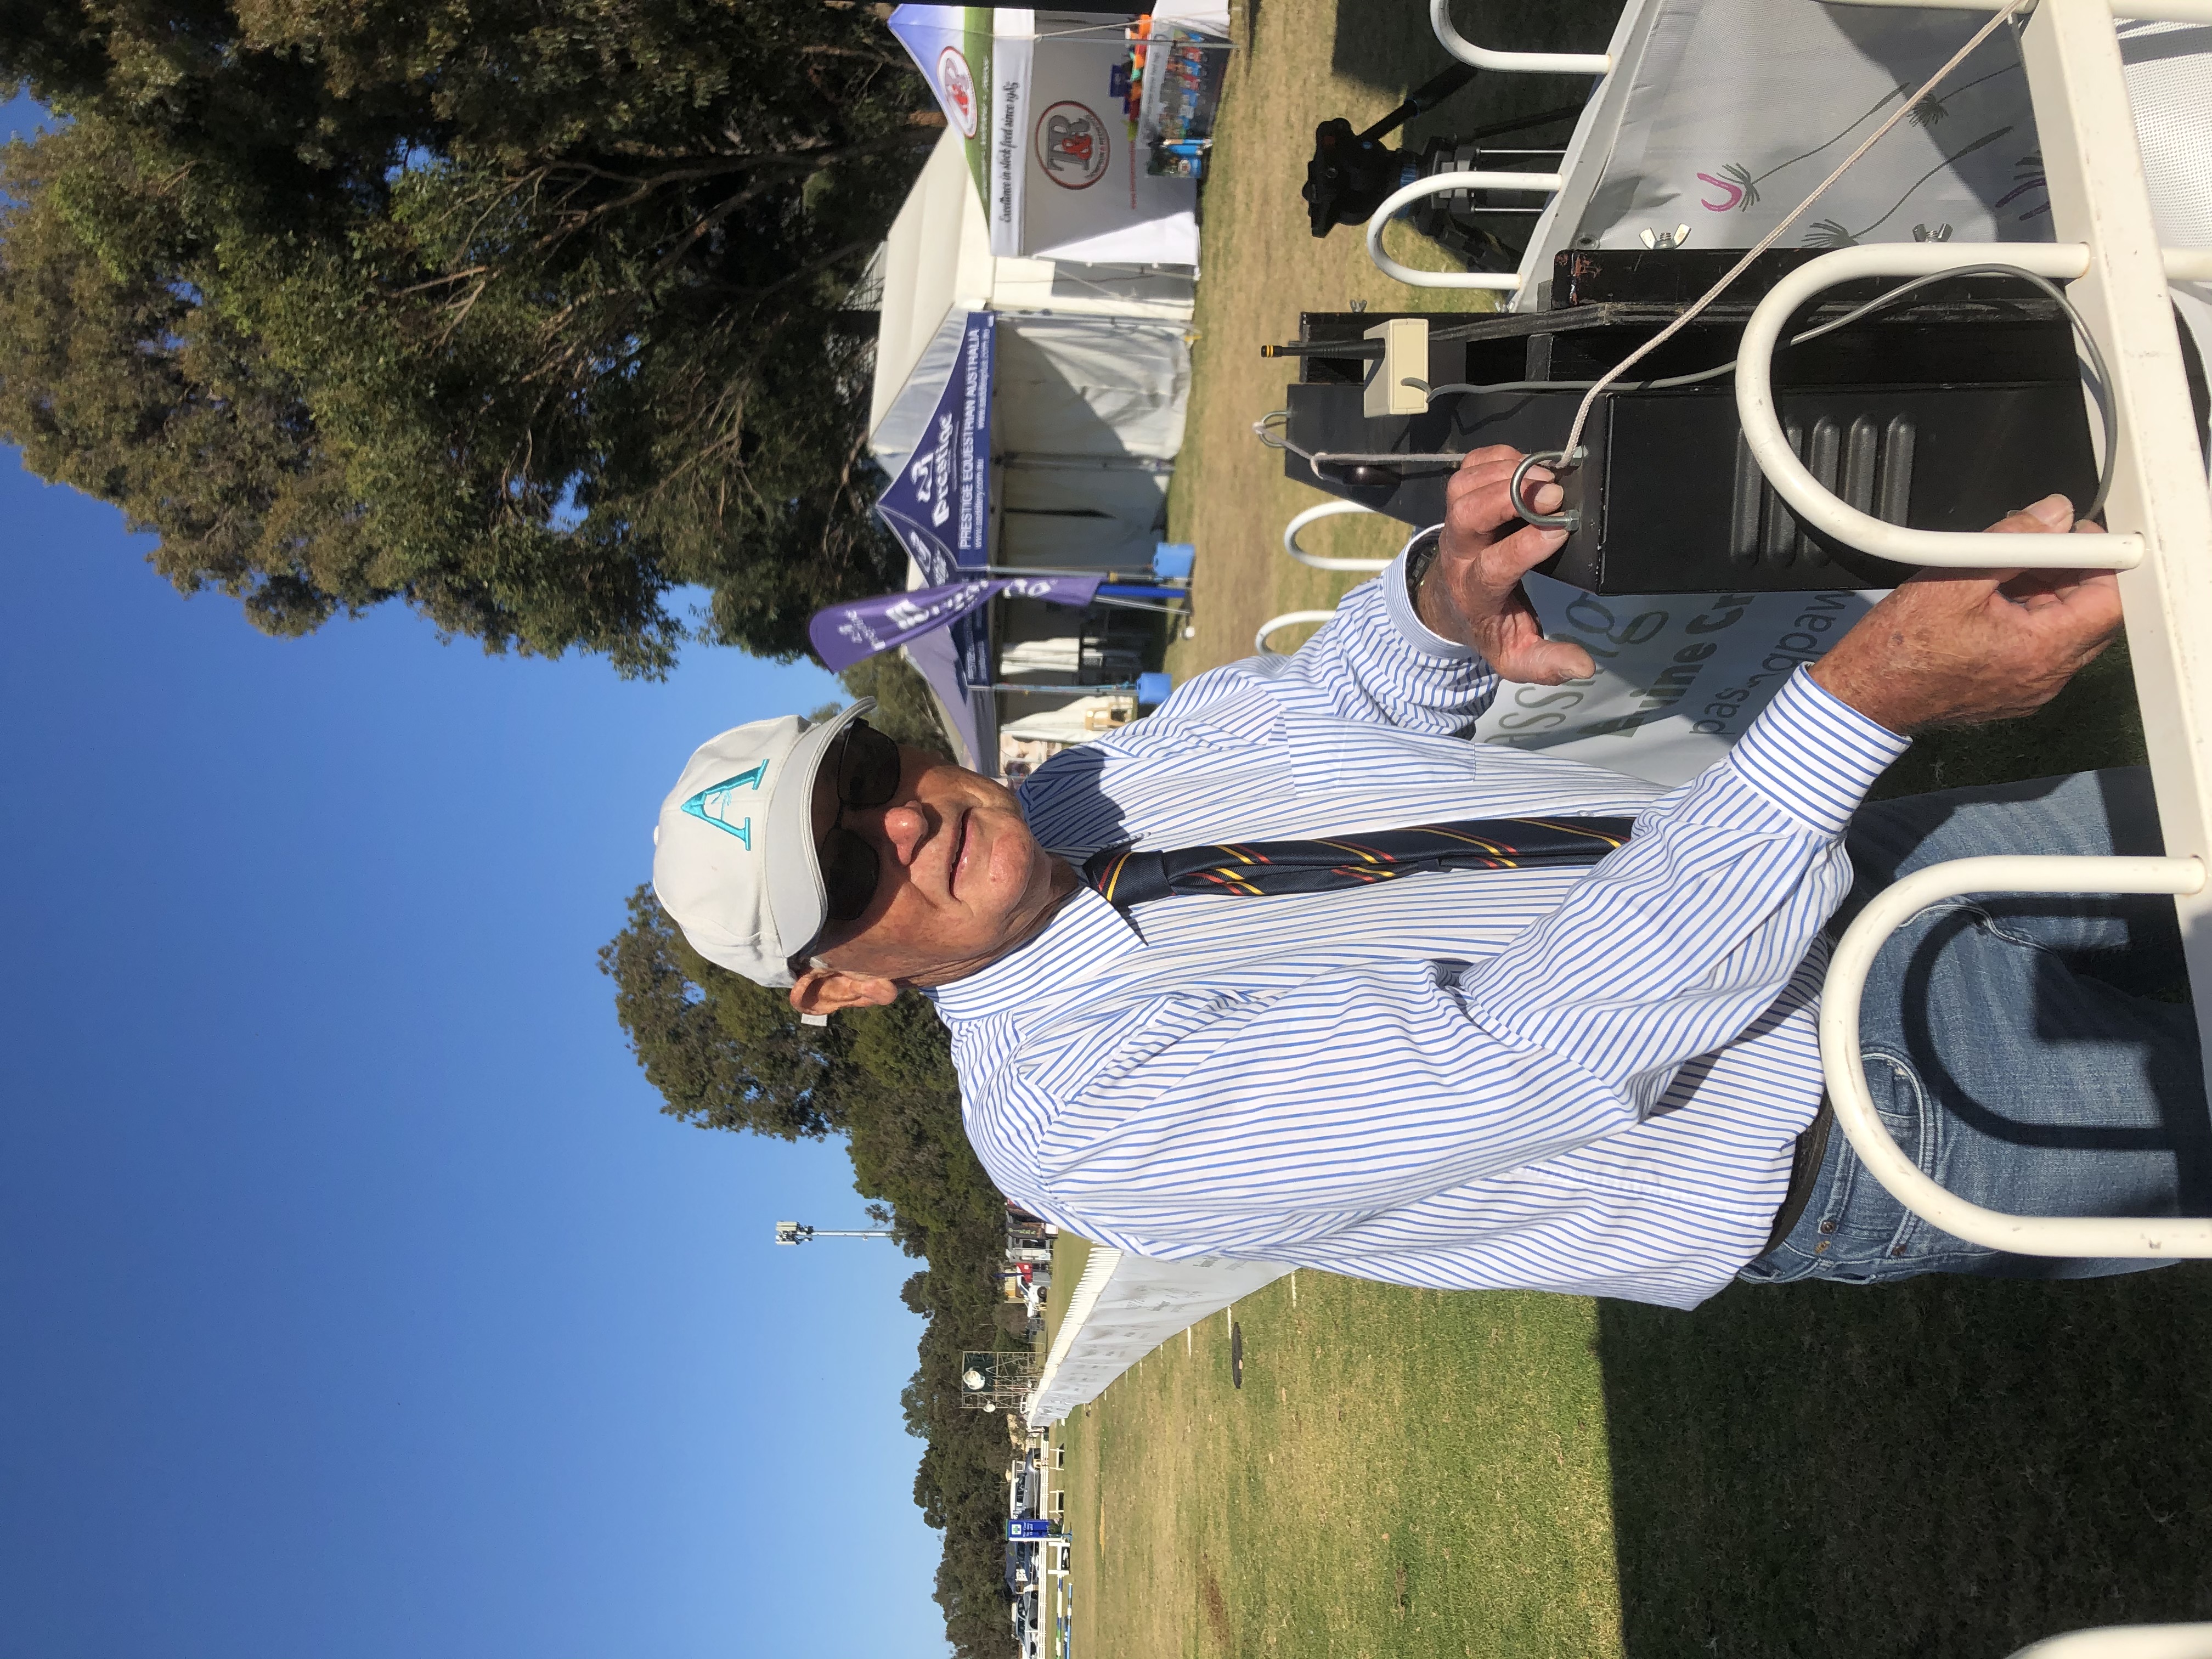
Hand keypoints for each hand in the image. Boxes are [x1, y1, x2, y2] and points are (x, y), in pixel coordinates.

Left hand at [1419, 445, 1594, 683]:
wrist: (1454, 604)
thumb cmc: (1493, 625)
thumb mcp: (1516, 655)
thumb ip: (1546, 663)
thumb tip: (1583, 666)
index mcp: (1475, 592)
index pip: (1493, 565)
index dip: (1526, 545)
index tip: (1561, 529)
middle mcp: (1459, 553)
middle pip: (1467, 515)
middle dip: (1508, 498)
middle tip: (1553, 493)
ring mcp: (1454, 522)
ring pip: (1463, 487)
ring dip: (1504, 473)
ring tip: (1547, 475)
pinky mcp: (1459, 499)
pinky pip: (1468, 468)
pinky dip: (1497, 458)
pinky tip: (1528, 464)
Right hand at [1809, 495, 2121, 733]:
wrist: (1863, 696)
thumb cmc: (1898, 648)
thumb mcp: (1954, 578)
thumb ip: (2014, 541)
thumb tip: (2053, 514)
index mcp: (2039, 652)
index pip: (2109, 602)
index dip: (2102, 561)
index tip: (2078, 537)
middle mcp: (2045, 678)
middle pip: (2093, 617)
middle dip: (2072, 574)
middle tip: (2036, 548)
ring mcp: (2031, 690)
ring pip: (2066, 632)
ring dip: (2048, 595)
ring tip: (2003, 574)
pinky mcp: (2013, 693)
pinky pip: (2041, 650)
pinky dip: (2029, 620)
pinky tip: (1994, 603)